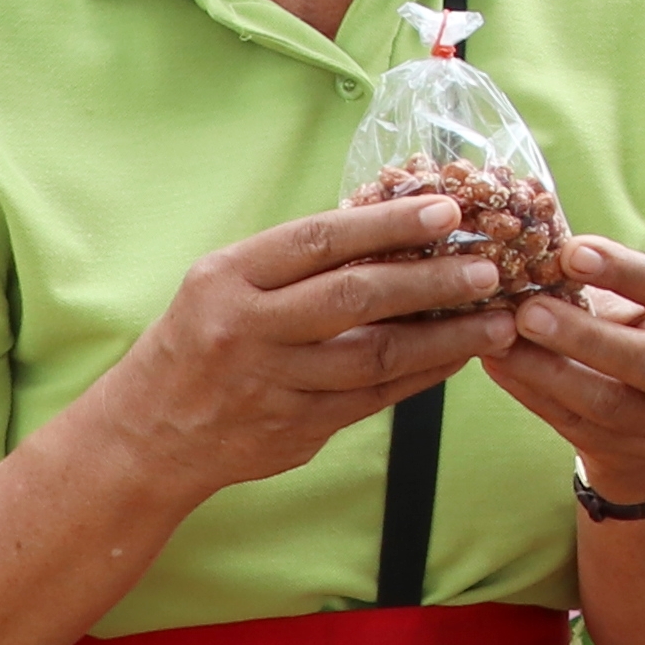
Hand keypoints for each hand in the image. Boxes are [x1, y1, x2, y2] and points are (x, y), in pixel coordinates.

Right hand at [81, 199, 526, 502]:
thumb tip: (391, 227)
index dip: (387, 223)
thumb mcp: (224, 284)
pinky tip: (459, 357)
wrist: (147, 435)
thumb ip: (295, 263)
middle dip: (431, 281)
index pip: (318, 239)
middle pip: (354, 297)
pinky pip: (373, 398)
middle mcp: (247, 329)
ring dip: (445, 339)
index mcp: (228, 278)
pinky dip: (422, 377)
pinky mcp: (296, 429)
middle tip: (487, 268)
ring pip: (375, 357)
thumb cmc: (198, 342)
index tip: (444, 210)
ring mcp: (273, 384)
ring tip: (497, 321)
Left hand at [482, 235, 644, 508]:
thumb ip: (616, 279)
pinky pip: (573, 425)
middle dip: (588, 336)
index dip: (629, 272)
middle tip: (529, 310)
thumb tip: (545, 245)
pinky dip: (531, 393)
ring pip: (608, 404)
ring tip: (500, 339)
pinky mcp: (628, 451)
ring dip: (548, 370)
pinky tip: (499, 365)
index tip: (571, 252)